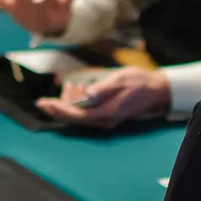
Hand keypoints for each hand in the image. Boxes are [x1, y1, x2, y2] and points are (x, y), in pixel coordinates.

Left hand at [36, 67, 170, 128]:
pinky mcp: (106, 115)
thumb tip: (88, 93)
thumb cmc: (139, 82)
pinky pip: (86, 113)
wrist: (156, 90)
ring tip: (70, 86)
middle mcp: (105, 120)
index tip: (44, 103)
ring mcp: (106, 119)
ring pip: (79, 116)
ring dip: (69, 104)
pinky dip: (77, 103)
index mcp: (107, 113)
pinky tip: (78, 90)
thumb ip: (104, 87)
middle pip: (74, 119)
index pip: (77, 115)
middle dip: (57, 110)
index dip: (59, 109)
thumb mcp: (121, 79)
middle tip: (44, 99)